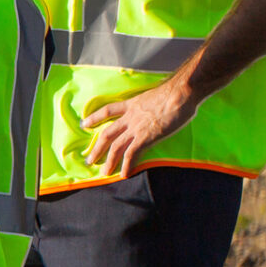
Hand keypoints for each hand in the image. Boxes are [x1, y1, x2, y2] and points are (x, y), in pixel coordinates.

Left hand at [83, 76, 198, 177]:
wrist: (181, 93)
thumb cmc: (176, 92)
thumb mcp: (157, 96)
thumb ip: (152, 105)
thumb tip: (159, 109)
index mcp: (132, 104)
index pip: (108, 110)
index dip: (95, 117)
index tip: (85, 123)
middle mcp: (130, 117)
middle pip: (107, 134)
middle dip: (97, 148)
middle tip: (89, 160)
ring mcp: (137, 128)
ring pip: (116, 147)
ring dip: (109, 161)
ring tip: (104, 173)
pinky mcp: (146, 137)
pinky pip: (132, 154)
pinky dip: (127, 165)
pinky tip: (124, 174)